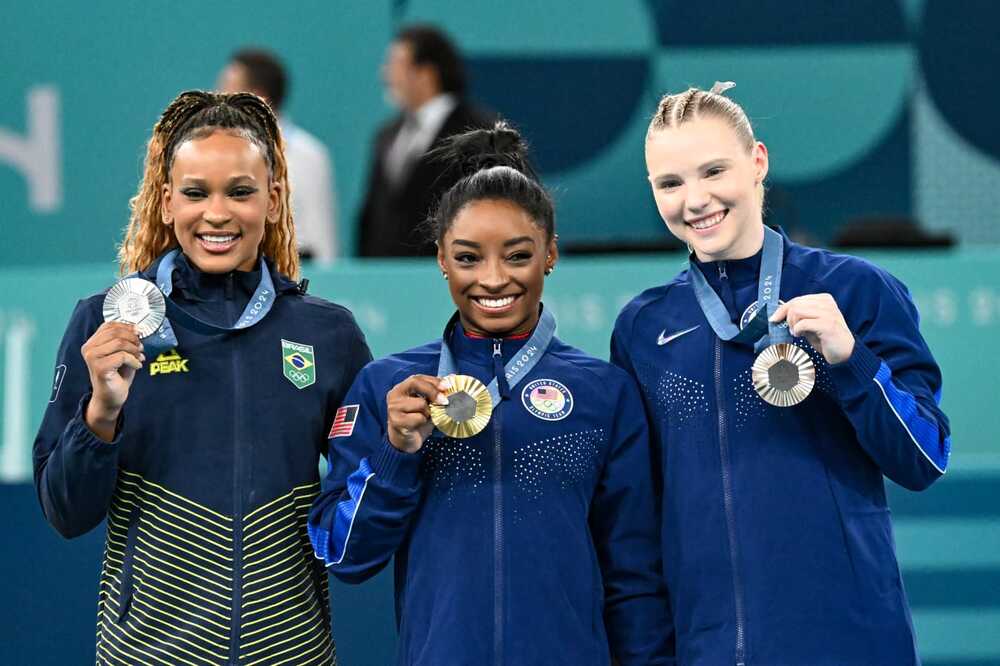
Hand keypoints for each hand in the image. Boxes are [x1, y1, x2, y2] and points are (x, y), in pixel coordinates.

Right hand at [81, 322, 143, 440]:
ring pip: (119, 343)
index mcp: (92, 342)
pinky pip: (122, 356)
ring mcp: (92, 358)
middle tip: (141, 348)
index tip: (139, 332)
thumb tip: (137, 328)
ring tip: (139, 357)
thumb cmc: (117, 374)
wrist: (111, 397)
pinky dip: (134, 361)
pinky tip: (137, 366)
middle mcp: (88, 348)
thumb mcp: (122, 352)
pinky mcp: (99, 368)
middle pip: (116, 332)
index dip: (127, 326)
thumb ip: (125, 340)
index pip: (109, 325)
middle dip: (133, 339)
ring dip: (134, 350)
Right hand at [386, 375, 450, 452]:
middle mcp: (395, 395)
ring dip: (429, 412)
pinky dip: (423, 422)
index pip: (417, 378)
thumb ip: (436, 391)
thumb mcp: (427, 404)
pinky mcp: (396, 421)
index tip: (448, 385)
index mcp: (402, 388)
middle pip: (415, 383)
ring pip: (420, 403)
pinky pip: (418, 418)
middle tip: (445, 400)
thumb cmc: (416, 421)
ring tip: (426, 418)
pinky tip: (418, 426)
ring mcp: (393, 408)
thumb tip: (452, 377)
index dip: (433, 380)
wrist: (405, 442)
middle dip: (433, 391)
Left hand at [770, 294, 854, 364]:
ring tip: (797, 332)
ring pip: (797, 311)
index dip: (782, 309)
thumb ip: (798, 315)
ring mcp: (829, 313)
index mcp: (823, 299)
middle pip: (795, 304)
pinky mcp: (828, 324)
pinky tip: (800, 335)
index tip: (774, 319)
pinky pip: (803, 323)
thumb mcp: (809, 323)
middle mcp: (827, 303)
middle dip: (787, 318)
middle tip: (790, 329)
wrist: (844, 353)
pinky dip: (797, 330)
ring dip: (792, 324)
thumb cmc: (824, 338)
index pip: (796, 300)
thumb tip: (778, 312)